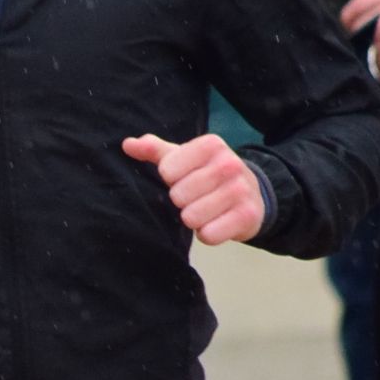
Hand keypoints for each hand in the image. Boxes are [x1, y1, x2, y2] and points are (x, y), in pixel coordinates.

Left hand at [125, 132, 266, 244]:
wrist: (252, 194)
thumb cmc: (207, 174)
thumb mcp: (183, 158)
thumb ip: (154, 150)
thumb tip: (128, 145)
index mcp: (211, 145)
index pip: (167, 170)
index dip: (170, 180)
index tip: (185, 178)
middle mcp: (229, 164)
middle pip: (178, 195)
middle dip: (182, 202)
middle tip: (196, 197)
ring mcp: (241, 190)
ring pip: (192, 217)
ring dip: (194, 219)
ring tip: (206, 210)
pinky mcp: (247, 216)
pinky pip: (209, 235)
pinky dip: (208, 234)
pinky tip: (217, 223)